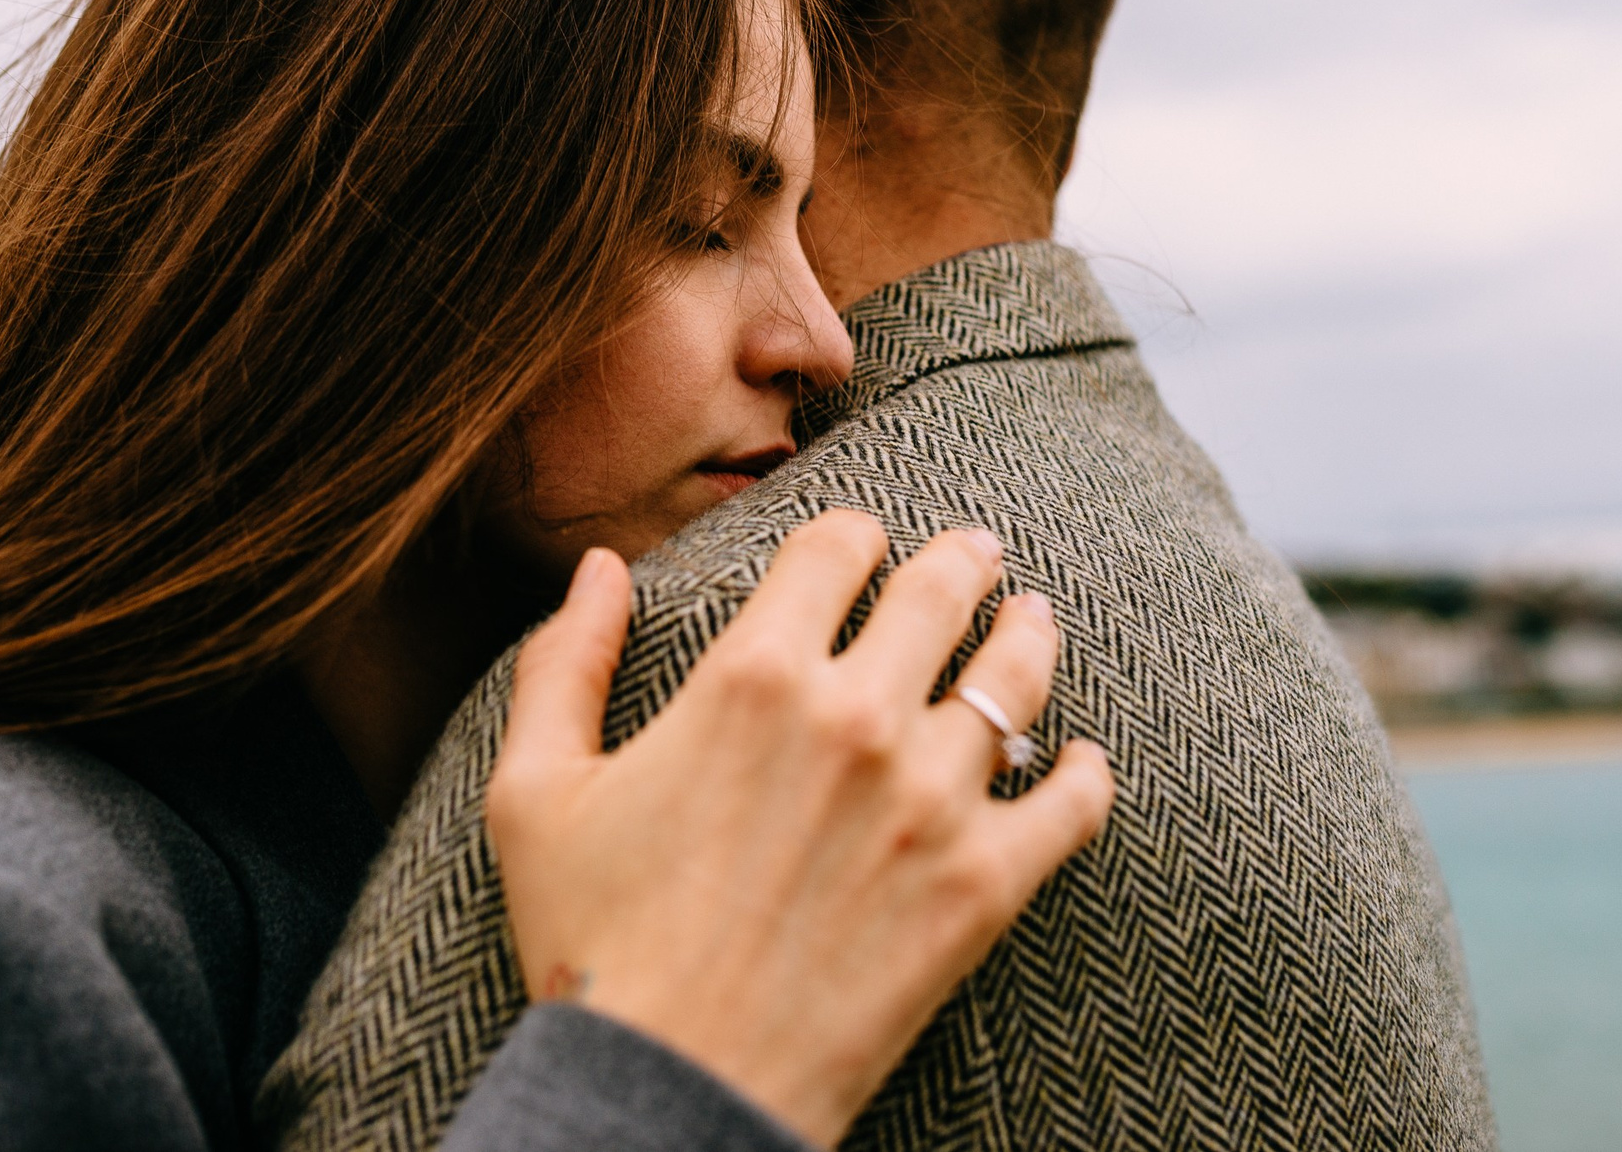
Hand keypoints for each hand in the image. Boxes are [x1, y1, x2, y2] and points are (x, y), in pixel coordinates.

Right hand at [487, 509, 1114, 1147]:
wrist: (668, 1088)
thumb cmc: (590, 942)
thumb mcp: (535, 792)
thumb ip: (566, 663)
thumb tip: (599, 567)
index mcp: (752, 677)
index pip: (836, 549)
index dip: (853, 534)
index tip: (863, 543)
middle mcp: (856, 717)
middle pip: (940, 592)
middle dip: (963, 558)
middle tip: (981, 550)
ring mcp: (932, 800)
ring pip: (1014, 679)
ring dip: (1030, 636)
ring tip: (1036, 621)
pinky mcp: (984, 885)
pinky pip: (1070, 806)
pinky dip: (1086, 774)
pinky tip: (1085, 760)